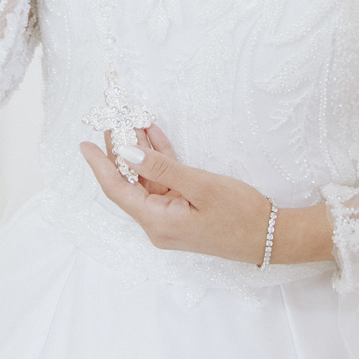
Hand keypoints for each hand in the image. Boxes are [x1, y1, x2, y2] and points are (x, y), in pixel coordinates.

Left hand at [79, 124, 333, 265]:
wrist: (273, 238)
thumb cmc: (241, 214)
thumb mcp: (202, 186)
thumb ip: (162, 168)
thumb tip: (126, 153)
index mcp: (158, 222)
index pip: (117, 190)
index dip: (99, 165)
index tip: (84, 143)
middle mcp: (158, 224)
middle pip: (130, 183)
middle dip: (119, 152)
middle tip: (111, 121)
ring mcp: (171, 218)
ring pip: (146, 180)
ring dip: (140, 152)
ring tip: (130, 121)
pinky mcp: (183, 212)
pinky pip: (164, 183)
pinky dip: (160, 160)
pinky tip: (153, 136)